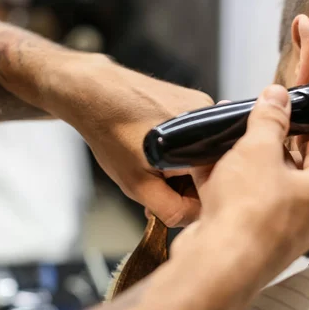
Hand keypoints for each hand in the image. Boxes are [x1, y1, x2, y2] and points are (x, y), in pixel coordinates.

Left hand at [50, 54, 212, 226]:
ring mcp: (206, 107)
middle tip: (152, 182)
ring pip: (203, 155)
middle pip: (210, 173)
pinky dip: (180, 146)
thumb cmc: (112, 133)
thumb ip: (172, 210)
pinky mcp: (197, 100)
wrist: (95, 93)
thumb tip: (193, 216)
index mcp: (204, 146)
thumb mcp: (138, 185)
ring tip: (151, 158)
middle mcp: (212, 122)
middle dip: (183, 184)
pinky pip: (197, 136)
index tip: (162, 200)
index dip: (185, 203)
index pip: (212, 193)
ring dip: (181, 165)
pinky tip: (155, 142)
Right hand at [173, 85, 308, 280]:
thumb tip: (278, 95)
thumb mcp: (258, 149)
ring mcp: (279, 228)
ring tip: (220, 141)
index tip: (280, 111)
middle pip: (289, 165)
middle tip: (245, 125)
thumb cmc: (248, 211)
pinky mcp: (251, 237)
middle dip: (263, 143)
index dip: (298, 124)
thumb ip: (269, 119)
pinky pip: (241, 201)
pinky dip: (225, 184)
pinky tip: (203, 166)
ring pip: (261, 183)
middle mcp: (308, 213)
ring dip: (240, 162)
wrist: (217, 264)